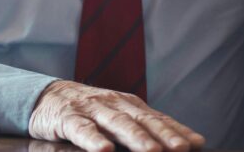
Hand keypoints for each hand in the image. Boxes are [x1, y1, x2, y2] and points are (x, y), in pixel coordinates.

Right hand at [28, 80, 205, 151]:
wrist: (46, 96)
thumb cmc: (89, 111)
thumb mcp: (117, 116)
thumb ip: (143, 128)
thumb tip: (181, 143)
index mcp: (129, 105)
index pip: (158, 118)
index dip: (177, 130)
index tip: (197, 143)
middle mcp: (114, 104)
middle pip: (143, 120)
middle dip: (164, 135)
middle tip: (182, 149)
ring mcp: (92, 109)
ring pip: (117, 123)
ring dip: (135, 137)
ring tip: (152, 151)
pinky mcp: (68, 117)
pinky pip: (82, 129)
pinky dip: (93, 140)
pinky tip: (103, 150)